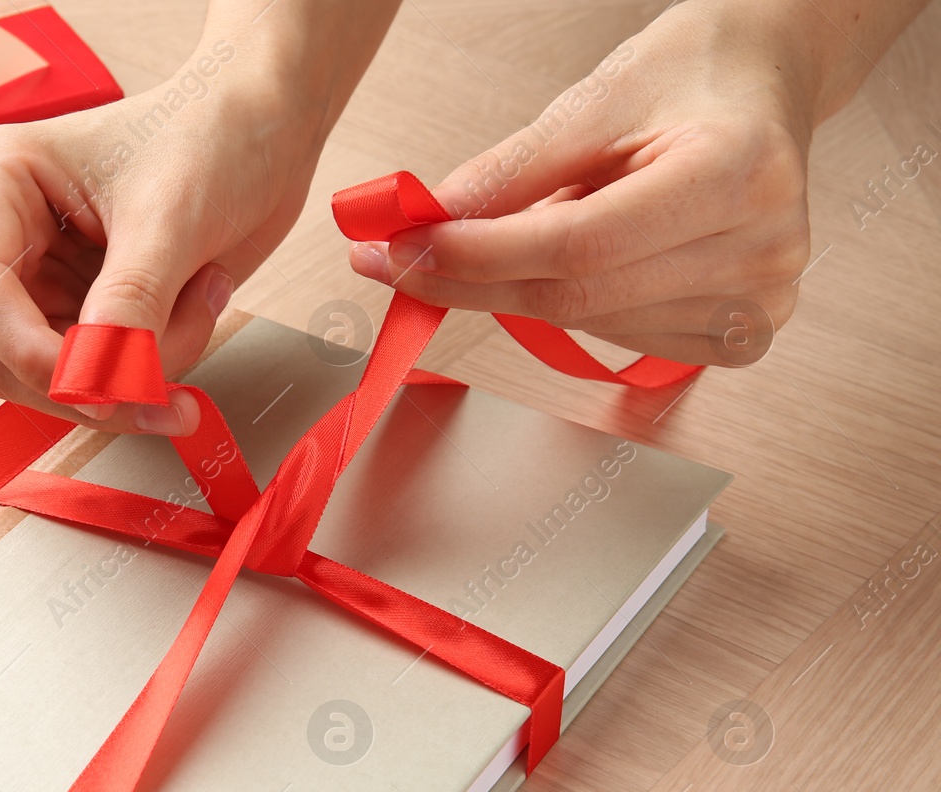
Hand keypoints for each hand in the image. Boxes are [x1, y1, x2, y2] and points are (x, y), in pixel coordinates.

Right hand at [0, 55, 323, 434]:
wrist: (266, 132)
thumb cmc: (211, 137)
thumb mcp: (171, 216)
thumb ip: (131, 300)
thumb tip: (95, 378)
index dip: (34, 355)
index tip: (102, 387)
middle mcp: (5, 238)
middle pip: (5, 356)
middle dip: (94, 374)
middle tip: (165, 381)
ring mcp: (44, 281)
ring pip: (58, 378)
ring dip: (138, 369)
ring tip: (201, 303)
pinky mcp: (84, 313)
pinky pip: (104, 377)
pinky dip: (157, 365)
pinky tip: (199, 306)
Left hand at [348, 0, 915, 365]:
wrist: (763, 81)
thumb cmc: (688, 77)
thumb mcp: (592, 100)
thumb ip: (510, 173)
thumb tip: (430, 225)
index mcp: (737, 173)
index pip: (578, 246)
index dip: (478, 255)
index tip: (403, 247)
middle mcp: (763, 248)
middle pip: (577, 297)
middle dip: (475, 281)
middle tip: (401, 258)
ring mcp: (760, 301)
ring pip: (590, 324)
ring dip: (531, 286)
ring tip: (551, 218)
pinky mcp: (743, 334)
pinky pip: (623, 339)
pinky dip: (578, 305)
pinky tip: (594, 258)